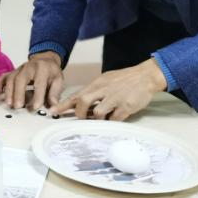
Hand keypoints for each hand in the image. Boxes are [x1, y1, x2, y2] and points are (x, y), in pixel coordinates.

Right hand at [0, 51, 63, 109]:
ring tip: (9, 103)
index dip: (37, 95)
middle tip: (18, 106)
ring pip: (11, 78)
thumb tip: (53, 106)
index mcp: (42, 68)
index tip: (35, 107)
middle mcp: (28, 67)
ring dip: (8, 91)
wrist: (44, 59)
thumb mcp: (58, 79)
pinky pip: (4, 76)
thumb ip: (55, 92)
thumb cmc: (51, 71)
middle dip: (18, 93)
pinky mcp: (13, 71)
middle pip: (21, 79)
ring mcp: (19, 69)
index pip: (39, 83)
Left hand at [52, 58, 167, 120]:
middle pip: (83, 102)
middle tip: (82, 119)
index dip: (63, 104)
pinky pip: (114, 119)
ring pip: (97, 113)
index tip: (53, 111)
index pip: (76, 95)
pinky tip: (114, 119)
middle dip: (79, 114)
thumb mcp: (105, 80)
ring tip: (101, 118)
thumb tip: (80, 102)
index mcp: (96, 84)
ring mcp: (114, 98)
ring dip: (96, 120)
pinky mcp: (126, 107)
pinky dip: (111, 122)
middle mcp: (103, 90)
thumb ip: (93, 91)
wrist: (145, 76)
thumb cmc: (124, 79)